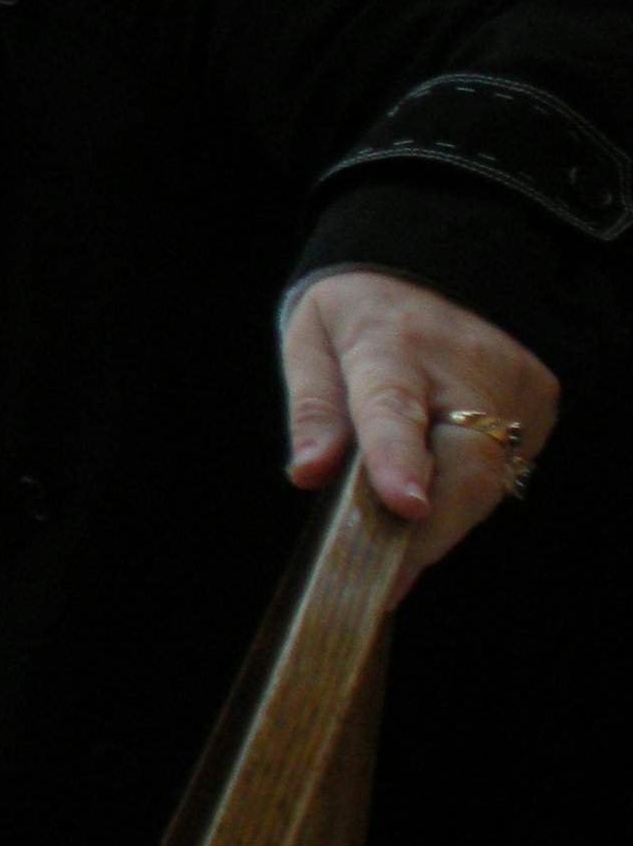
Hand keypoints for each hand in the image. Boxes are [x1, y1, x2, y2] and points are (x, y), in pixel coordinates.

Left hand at [283, 270, 557, 600]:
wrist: (440, 262)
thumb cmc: (360, 307)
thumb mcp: (312, 337)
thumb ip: (313, 407)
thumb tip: (307, 475)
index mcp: (388, 343)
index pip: (393, 405)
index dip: (397, 459)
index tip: (403, 506)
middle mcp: (460, 366)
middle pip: (461, 463)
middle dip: (427, 534)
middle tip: (381, 584)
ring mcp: (510, 385)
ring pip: (487, 479)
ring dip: (442, 526)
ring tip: (393, 559)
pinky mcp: (538, 402)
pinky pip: (501, 469)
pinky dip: (463, 498)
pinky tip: (433, 508)